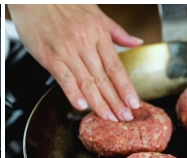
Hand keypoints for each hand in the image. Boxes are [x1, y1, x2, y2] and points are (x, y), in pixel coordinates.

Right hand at [8, 4, 142, 121]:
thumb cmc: (62, 3)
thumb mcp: (95, 12)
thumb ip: (116, 31)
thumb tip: (136, 42)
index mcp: (98, 33)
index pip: (116, 66)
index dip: (126, 87)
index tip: (134, 102)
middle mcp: (84, 42)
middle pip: (103, 78)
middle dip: (115, 101)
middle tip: (124, 117)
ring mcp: (67, 50)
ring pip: (86, 81)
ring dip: (98, 102)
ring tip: (108, 117)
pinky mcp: (49, 55)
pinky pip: (63, 77)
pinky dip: (72, 92)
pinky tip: (80, 105)